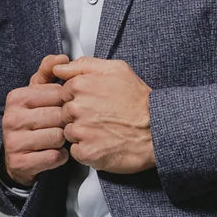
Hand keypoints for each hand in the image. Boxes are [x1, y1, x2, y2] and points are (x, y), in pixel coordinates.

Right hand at [1, 54, 71, 185]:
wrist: (16, 158)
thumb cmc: (32, 123)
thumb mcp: (37, 95)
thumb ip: (49, 73)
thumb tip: (62, 58)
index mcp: (17, 97)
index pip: (57, 94)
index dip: (67, 103)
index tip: (63, 109)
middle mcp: (12, 118)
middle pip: (59, 116)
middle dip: (66, 123)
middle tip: (62, 127)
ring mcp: (14, 141)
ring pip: (58, 137)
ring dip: (63, 141)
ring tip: (57, 140)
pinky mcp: (20, 162)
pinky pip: (54, 157)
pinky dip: (60, 157)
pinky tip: (54, 154)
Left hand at [51, 57, 155, 174]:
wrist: (156, 130)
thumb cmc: (139, 101)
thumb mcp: (117, 70)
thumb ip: (84, 65)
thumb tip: (60, 67)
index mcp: (81, 85)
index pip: (64, 92)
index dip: (78, 98)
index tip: (94, 102)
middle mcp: (77, 107)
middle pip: (64, 113)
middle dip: (79, 116)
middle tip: (101, 117)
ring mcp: (81, 131)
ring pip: (69, 132)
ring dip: (82, 134)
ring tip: (103, 130)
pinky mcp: (86, 152)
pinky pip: (76, 151)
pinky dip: (87, 150)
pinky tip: (102, 143)